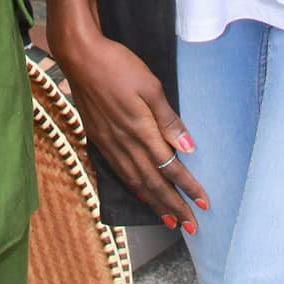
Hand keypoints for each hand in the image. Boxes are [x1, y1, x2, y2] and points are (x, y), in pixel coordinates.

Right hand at [50, 29, 206, 233]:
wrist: (80, 57)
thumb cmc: (118, 65)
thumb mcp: (150, 86)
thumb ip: (168, 119)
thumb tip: (188, 148)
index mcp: (141, 131)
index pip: (170, 168)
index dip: (188, 188)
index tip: (203, 204)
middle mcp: (125, 143)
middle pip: (153, 183)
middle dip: (174, 206)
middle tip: (191, 226)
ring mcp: (109, 143)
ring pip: (135, 182)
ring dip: (154, 203)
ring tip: (168, 220)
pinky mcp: (99, 138)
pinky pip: (119, 172)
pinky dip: (133, 188)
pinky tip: (140, 193)